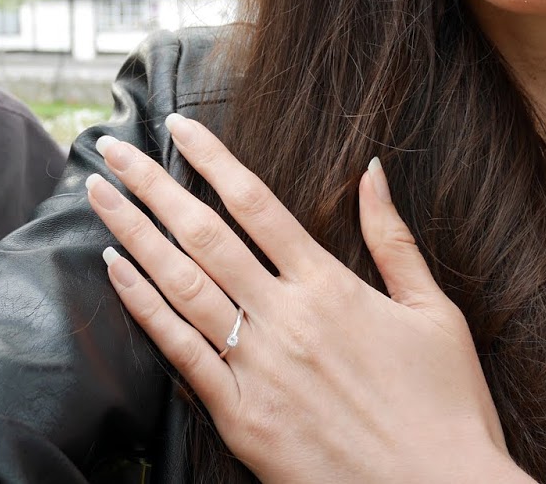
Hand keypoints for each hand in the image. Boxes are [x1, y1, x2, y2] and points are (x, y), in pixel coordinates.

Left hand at [85, 113, 534, 483]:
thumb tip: (373, 170)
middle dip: (151, 186)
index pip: (256, 204)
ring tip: (99, 196)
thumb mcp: (435, 313)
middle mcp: (286, 318)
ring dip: (134, 235)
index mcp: (330, 286)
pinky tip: (115, 271)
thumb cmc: (446, 410)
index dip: (211, 159)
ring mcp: (258, 368)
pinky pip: (181, 353)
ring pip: (181, 285)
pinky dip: (144, 307)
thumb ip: (394, 239)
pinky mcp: (241, 418)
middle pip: (204, 235)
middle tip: (111, 150)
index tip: (176, 126)